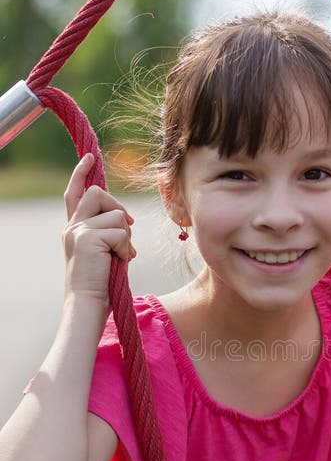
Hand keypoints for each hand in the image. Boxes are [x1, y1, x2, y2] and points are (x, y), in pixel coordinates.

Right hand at [62, 153, 135, 304]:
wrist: (88, 303)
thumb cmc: (101, 284)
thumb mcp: (105, 252)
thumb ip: (110, 232)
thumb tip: (127, 220)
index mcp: (74, 228)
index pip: (75, 193)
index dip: (81, 173)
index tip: (90, 157)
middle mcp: (72, 226)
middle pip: (98, 194)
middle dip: (118, 209)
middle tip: (128, 230)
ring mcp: (78, 231)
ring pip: (116, 214)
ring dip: (126, 235)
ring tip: (120, 255)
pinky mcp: (88, 238)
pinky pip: (121, 232)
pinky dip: (126, 247)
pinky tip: (121, 261)